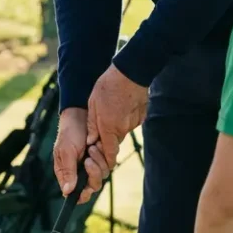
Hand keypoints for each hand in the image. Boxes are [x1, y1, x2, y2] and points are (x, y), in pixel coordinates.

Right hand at [53, 108, 109, 204]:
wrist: (81, 113)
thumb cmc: (69, 132)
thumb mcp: (65, 150)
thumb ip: (67, 171)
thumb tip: (67, 192)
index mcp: (68, 173)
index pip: (76, 193)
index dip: (82, 195)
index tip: (86, 190)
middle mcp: (81, 172)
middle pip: (92, 186)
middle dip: (93, 174)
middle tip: (88, 159)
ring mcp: (93, 164)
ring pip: (102, 175)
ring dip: (99, 162)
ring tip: (92, 146)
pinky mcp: (103, 157)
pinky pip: (109, 164)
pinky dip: (104, 155)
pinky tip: (98, 144)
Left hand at [84, 64, 148, 185]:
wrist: (130, 73)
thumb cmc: (108, 86)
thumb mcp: (93, 104)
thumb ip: (92, 125)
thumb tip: (91, 141)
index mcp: (109, 127)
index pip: (109, 153)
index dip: (104, 159)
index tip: (100, 157)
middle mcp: (123, 129)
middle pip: (114, 141)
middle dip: (107, 138)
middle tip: (101, 124)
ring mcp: (134, 123)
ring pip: (122, 131)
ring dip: (116, 126)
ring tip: (111, 108)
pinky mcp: (141, 117)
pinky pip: (130, 122)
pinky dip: (125, 118)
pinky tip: (121, 105)